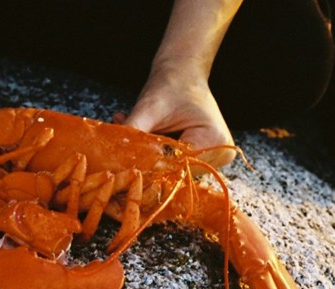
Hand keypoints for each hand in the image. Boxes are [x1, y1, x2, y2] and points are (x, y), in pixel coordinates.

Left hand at [120, 65, 236, 170]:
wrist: (182, 72)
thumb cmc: (170, 84)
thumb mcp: (149, 108)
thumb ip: (134, 133)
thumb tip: (114, 156)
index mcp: (215, 140)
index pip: (176, 166)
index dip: (149, 164)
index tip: (124, 156)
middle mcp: (220, 153)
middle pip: (175, 171)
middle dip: (147, 159)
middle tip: (123, 144)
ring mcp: (213, 158)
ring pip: (171, 169)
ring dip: (149, 155)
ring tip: (131, 133)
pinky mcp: (203, 158)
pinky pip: (173, 163)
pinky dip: (155, 152)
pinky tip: (142, 134)